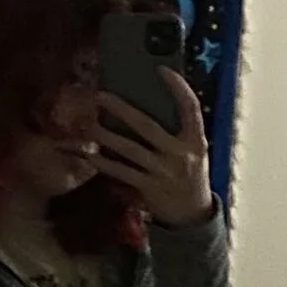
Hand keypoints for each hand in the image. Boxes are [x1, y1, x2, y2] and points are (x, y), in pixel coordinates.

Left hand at [92, 68, 213, 227]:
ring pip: (130, 150)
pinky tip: (92, 157)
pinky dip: (106, 165)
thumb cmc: (191, 176)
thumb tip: (152, 105)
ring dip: (107, 137)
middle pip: (148, 126)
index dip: (179, 88)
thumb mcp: (195, 152)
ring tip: (91, 126)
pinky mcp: (148, 187)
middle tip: (101, 97)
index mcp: (195, 141)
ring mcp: (162, 172)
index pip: (191, 108)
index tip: (162, 71)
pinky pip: (123, 173)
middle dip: (122, 110)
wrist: (193, 215)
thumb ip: (180, 132)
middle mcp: (179, 154)